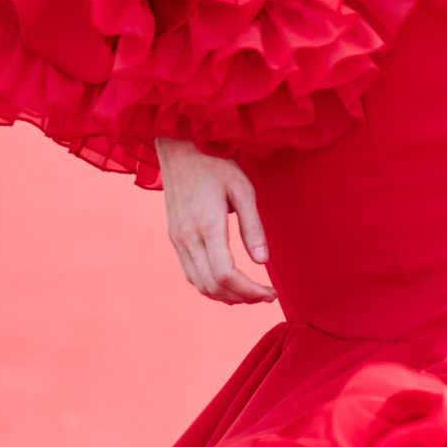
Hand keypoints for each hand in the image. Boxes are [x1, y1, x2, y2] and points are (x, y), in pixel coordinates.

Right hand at [155, 139, 273, 304]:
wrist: (180, 148)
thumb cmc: (216, 164)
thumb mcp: (243, 189)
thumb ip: (253, 227)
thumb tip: (263, 261)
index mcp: (207, 225)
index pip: (225, 275)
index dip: (250, 291)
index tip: (271, 292)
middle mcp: (187, 237)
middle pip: (212, 286)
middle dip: (242, 298)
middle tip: (266, 295)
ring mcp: (178, 239)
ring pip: (199, 285)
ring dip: (226, 296)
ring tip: (251, 293)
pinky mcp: (175, 238)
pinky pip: (191, 274)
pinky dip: (211, 286)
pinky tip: (229, 282)